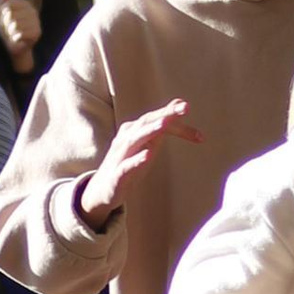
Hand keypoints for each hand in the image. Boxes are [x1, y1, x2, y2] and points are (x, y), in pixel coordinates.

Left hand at [0, 0, 40, 71]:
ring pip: (15, 24)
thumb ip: (2, 4)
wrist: (15, 47)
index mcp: (25, 4)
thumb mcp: (0, 16)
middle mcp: (32, 10)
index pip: (8, 5)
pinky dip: (15, 38)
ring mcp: (36, 21)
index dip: (1, 14)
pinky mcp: (37, 32)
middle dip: (5, 24)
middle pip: (10, 14)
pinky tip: (18, 39)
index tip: (4, 19)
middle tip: (9, 29)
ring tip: (13, 34)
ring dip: (10, 32)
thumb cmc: (7, 30)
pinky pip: (20, 33)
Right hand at [84, 97, 196, 214]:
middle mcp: (126, 138)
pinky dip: (137, 159)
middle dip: (165, 114)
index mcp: (135, 130)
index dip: (175, 117)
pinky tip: (148, 156)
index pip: (157, 119)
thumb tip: (180, 104)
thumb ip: (163, 125)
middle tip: (185, 108)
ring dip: (151, 130)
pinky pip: (127, 166)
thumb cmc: (129, 163)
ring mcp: (121, 156)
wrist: (103, 190)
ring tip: (165, 124)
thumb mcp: (149, 143)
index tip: (190, 111)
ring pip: (135, 139)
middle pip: (146, 122)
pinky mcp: (117, 174)